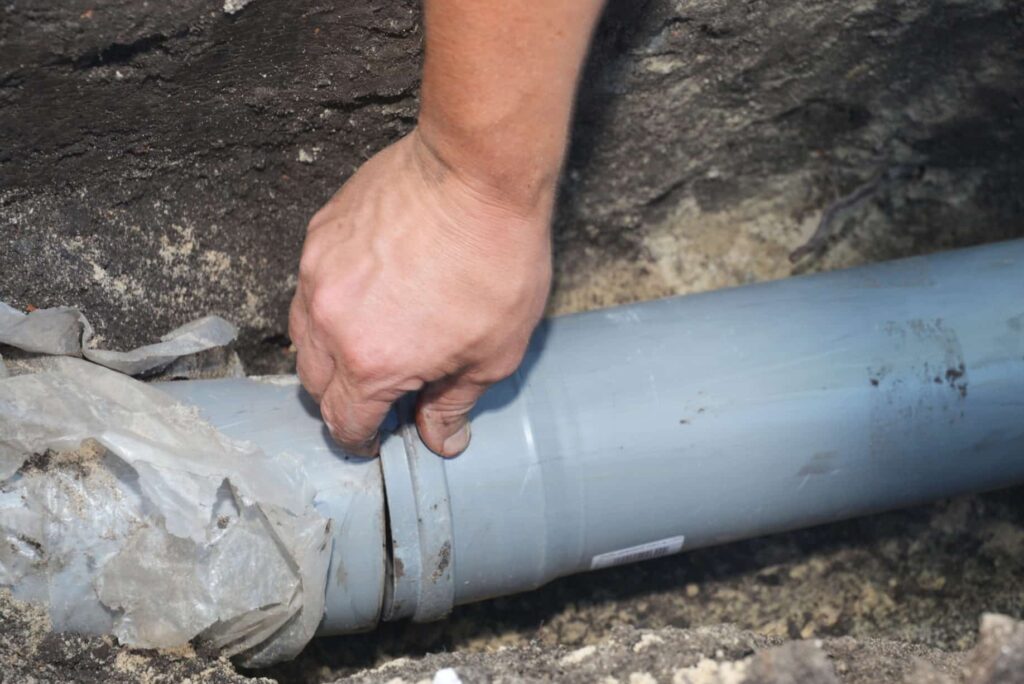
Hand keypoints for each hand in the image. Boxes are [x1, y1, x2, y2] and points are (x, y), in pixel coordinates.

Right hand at [289, 130, 553, 456]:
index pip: (344, 422)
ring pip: (303, 334)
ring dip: (329, 352)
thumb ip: (454, 403)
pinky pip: (312, 285)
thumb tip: (440, 440)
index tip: (373, 438)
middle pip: (314, 383)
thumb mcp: (494, 352)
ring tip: (369, 342)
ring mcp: (318, 273)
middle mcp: (331, 323)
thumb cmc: (496, 262)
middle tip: (377, 391)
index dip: (359, 440)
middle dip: (342, 398)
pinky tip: (369, 290)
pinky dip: (331, 302)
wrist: (477, 173)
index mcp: (373, 363)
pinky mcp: (320, 234)